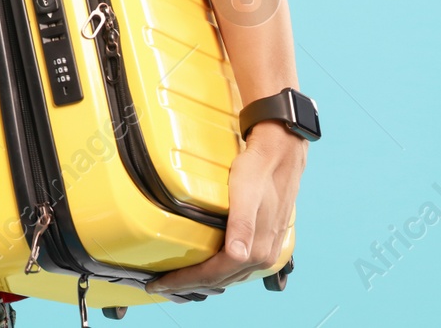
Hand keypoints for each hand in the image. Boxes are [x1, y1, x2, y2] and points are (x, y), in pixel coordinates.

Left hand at [145, 122, 305, 297]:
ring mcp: (266, 250)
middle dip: (190, 285)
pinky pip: (239, 267)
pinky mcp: (266, 241)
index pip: (213, 275)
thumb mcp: (245, 194)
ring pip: (230, 277)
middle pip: (220, 281)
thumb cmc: (258, 171)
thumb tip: (238, 255)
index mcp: (256, 249)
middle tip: (162, 285)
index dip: (185, 282)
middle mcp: (263, 256)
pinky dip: (220, 273)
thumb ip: (242, 227)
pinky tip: (209, 268)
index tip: (159, 284)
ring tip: (180, 280)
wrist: (281, 154)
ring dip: (205, 282)